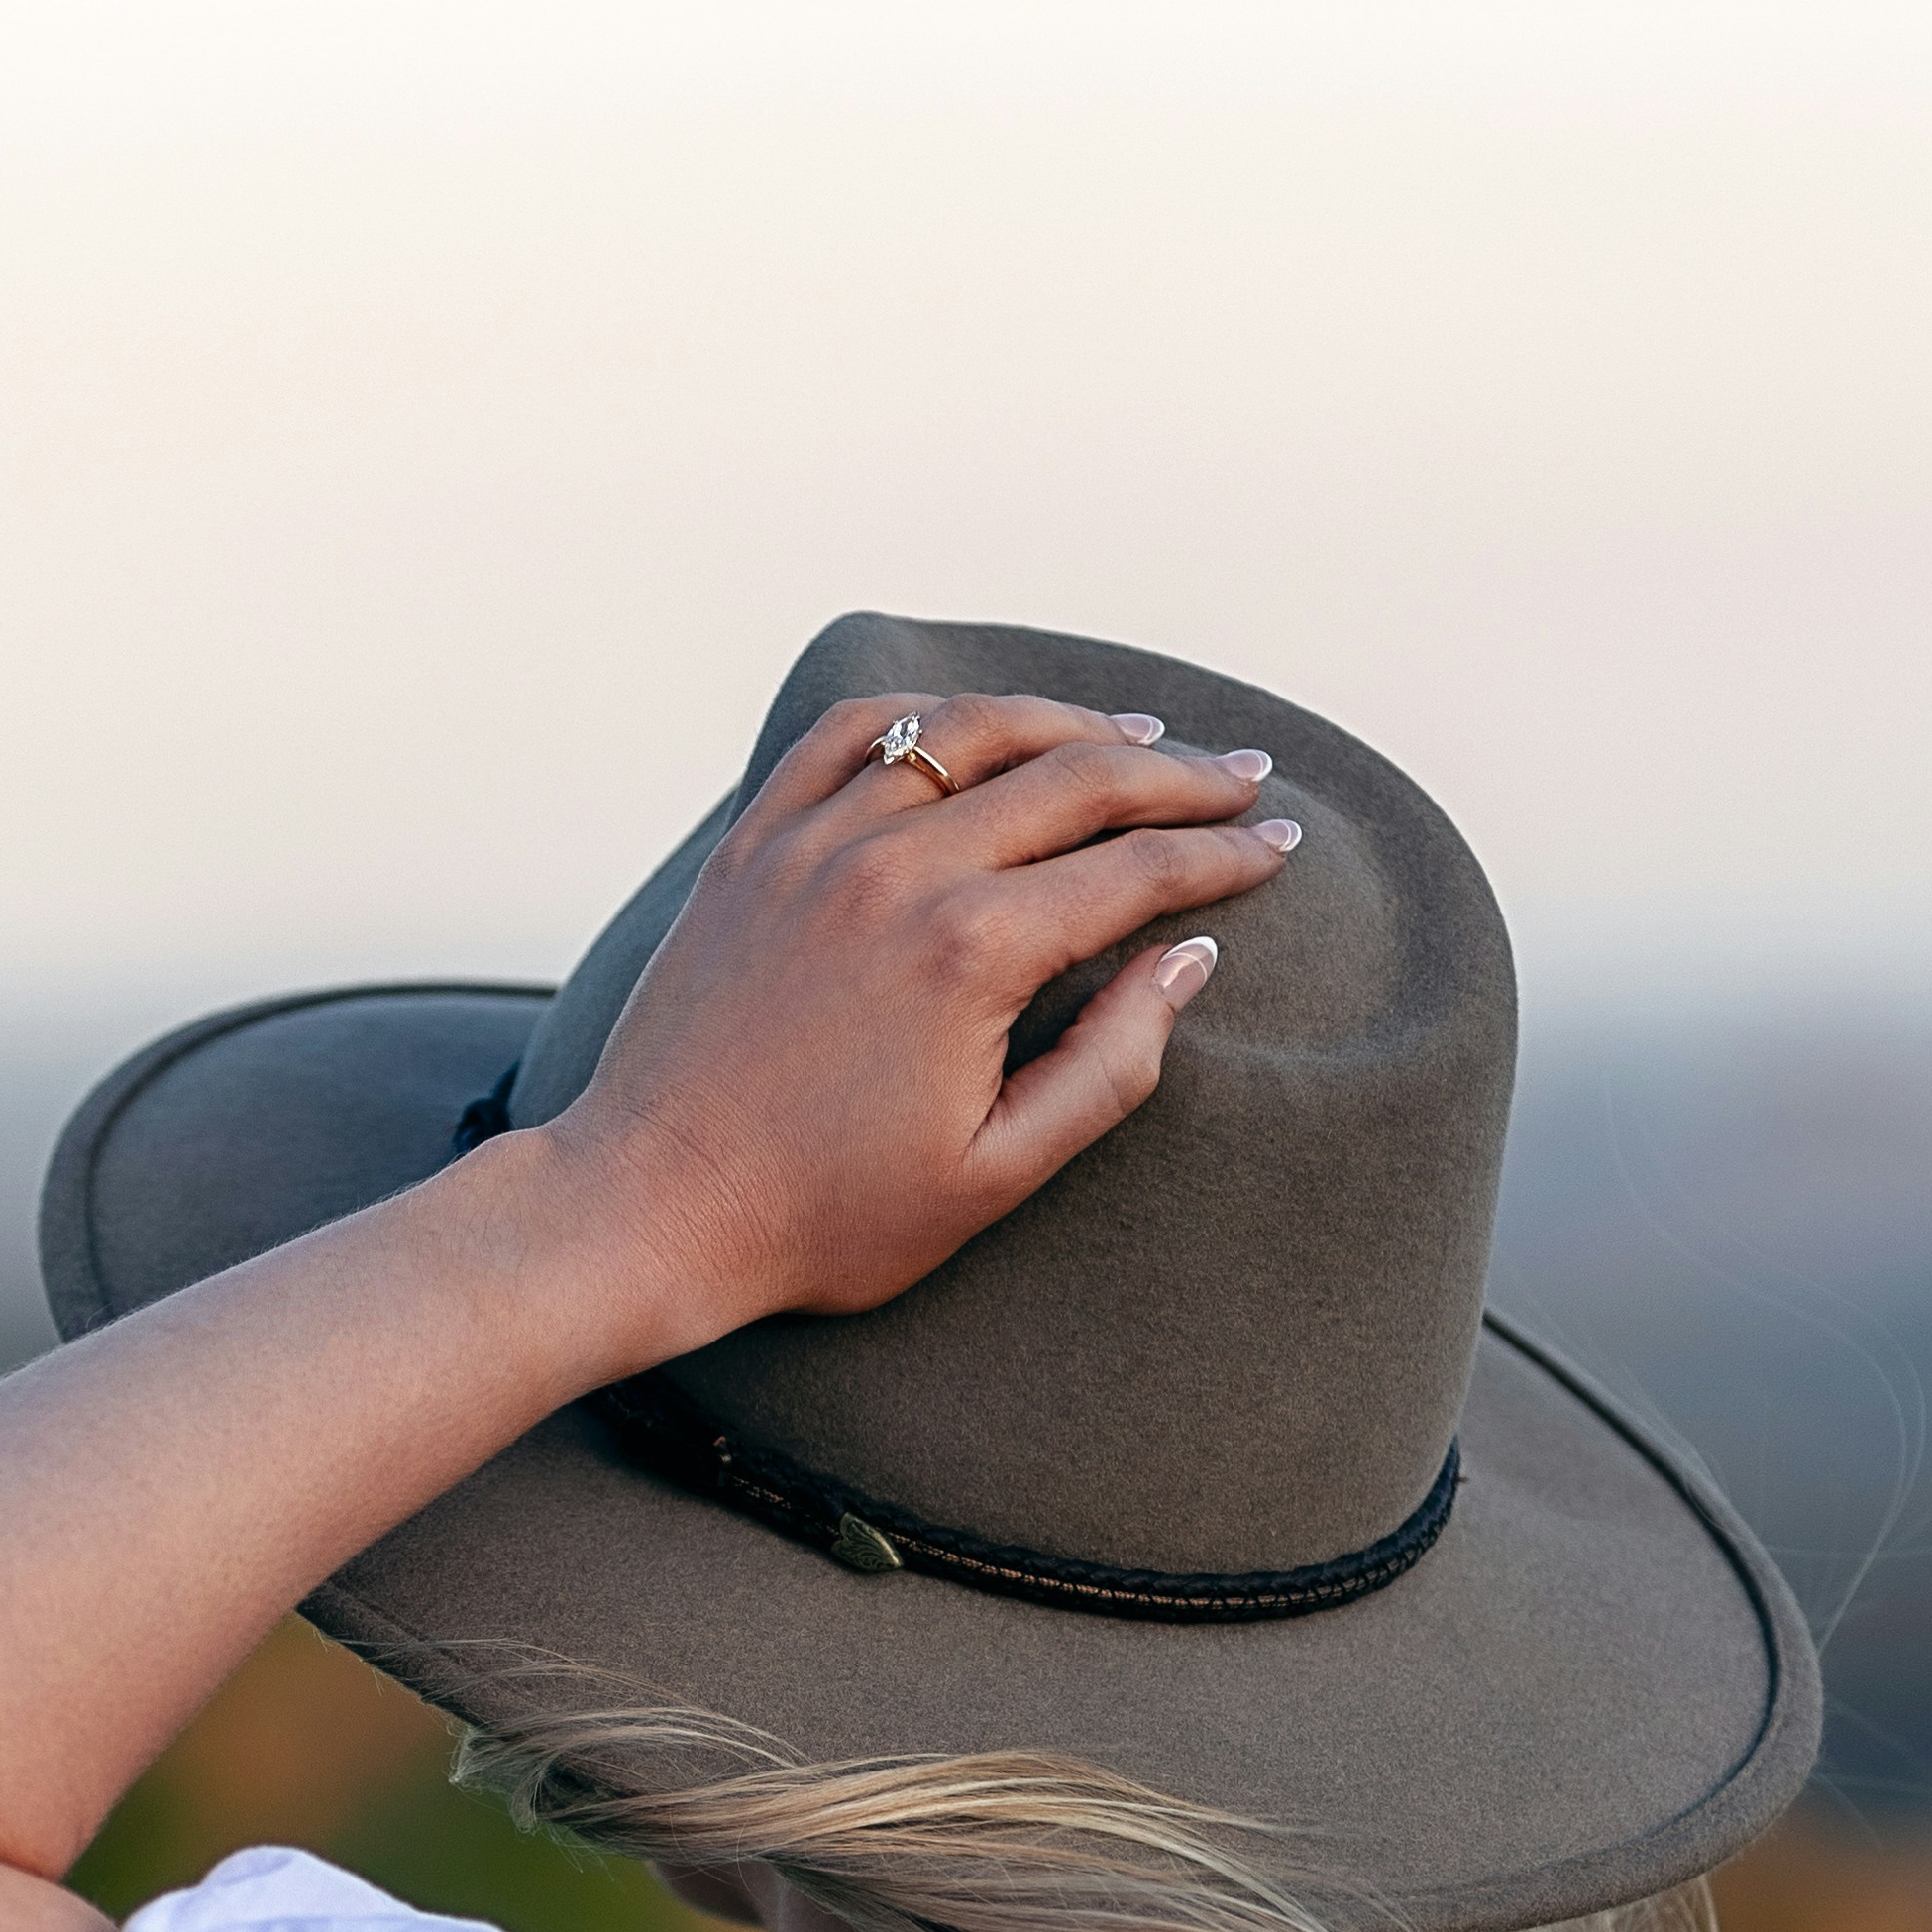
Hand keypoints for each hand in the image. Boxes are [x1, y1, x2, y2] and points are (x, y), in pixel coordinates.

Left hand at [537, 694, 1295, 1345]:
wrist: (653, 1207)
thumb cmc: (826, 1216)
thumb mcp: (997, 1173)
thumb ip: (1111, 1065)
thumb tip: (1189, 961)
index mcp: (972, 952)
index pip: (1135, 871)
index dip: (1222, 856)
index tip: (1278, 845)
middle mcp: (897, 869)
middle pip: (1072, 778)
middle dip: (1176, 776)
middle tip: (1240, 779)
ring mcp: (816, 842)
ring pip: (967, 731)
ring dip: (1067, 723)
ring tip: (1137, 735)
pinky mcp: (754, 844)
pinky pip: (849, 735)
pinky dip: (926, 715)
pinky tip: (972, 723)